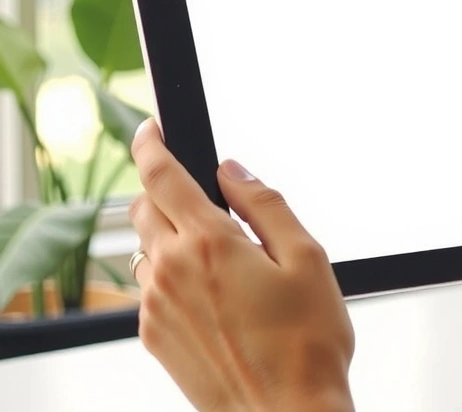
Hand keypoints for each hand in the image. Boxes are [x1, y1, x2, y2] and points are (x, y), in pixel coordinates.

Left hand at [129, 119, 354, 411]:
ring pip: (146, 248)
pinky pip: (151, 287)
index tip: (150, 128)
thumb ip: (265, 204)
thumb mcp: (307, 258)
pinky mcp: (154, 338)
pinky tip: (215, 295)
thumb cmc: (307, 344)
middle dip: (164, 190)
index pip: (161, 175)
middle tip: (204, 198)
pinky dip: (172, 274)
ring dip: (169, 235)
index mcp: (207, 245)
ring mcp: (156, 308)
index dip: (150, 143)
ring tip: (220, 257)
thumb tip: (234, 171)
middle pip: (143, 208)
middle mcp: (170, 272)